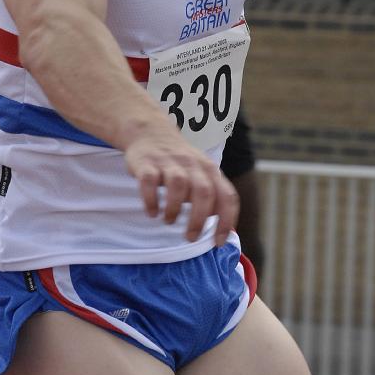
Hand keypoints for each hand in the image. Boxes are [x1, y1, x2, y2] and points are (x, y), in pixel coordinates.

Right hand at [124, 131, 238, 246]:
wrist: (151, 132)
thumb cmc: (180, 162)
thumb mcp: (202, 173)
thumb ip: (213, 195)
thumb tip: (222, 226)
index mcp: (210, 170)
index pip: (227, 196)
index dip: (226, 221)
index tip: (218, 242)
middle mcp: (193, 165)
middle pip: (204, 192)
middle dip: (198, 220)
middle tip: (190, 237)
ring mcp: (169, 163)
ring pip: (178, 185)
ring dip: (174, 209)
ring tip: (169, 221)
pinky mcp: (147, 163)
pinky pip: (149, 181)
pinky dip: (151, 200)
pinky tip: (152, 213)